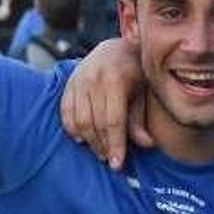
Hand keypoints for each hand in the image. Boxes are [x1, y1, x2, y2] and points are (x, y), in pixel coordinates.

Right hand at [59, 38, 151, 169]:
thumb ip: (140, 118)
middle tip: (110, 160)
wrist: (115, 48)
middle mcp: (94, 78)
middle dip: (102, 146)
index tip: (117, 164)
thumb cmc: (135, 73)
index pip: (113, 120)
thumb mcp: (142, 92)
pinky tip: (82, 139)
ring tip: (100, 151)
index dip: (115, 145)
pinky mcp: (68, 84)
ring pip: (79, 121)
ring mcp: (78, 80)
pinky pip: (66, 112)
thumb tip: (147, 144)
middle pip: (95, 123)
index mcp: (116, 78)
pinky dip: (72, 129)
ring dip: (89, 141)